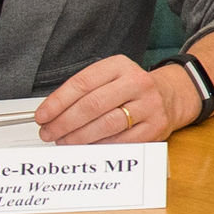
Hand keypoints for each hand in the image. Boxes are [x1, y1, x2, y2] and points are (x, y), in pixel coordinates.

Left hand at [36, 54, 191, 143]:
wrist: (171, 96)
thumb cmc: (131, 89)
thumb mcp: (109, 77)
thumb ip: (83, 91)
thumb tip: (51, 114)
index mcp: (119, 66)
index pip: (82, 83)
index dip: (58, 102)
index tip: (42, 116)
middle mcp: (137, 83)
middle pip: (92, 105)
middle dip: (64, 122)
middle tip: (49, 132)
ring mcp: (149, 105)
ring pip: (106, 125)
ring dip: (79, 137)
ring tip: (64, 141)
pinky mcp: (156, 127)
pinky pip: (121, 141)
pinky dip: (99, 146)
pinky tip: (86, 147)